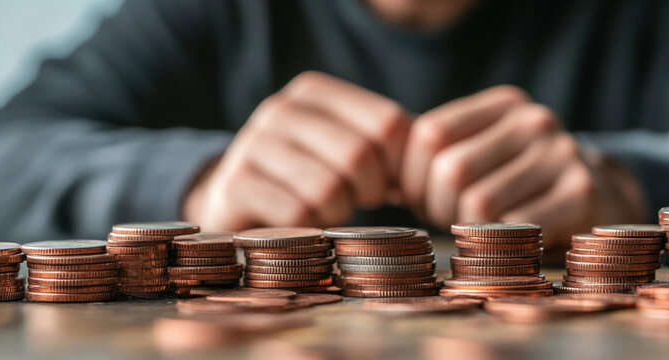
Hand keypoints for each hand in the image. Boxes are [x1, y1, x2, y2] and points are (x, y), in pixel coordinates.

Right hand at [183, 72, 409, 230]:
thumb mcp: (348, 147)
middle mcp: (279, 109)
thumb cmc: (311, 175)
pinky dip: (310, 229)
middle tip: (362, 201)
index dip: (401, 165)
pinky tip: (303, 224)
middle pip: (360, 155)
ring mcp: (252, 144)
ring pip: (328, 188)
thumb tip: (434, 155)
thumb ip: (392, 143)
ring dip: (339, 212)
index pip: (388, 124)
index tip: (392, 184)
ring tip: (330, 209)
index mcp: (314, 92)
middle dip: (372, 191)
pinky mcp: (235, 185)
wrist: (237, 200)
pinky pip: (297, 214)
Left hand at [400, 85, 645, 249]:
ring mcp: (562, 153)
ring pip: (479, 203)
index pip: (430, 134)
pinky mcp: (581, 192)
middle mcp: (535, 120)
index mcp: (504, 103)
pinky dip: (499, 242)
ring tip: (475, 228)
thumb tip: (381, 179)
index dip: (413, 176)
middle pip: (451, 170)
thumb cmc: (517, 179)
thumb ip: (435, 154)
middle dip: (437, 206)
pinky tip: (505, 239)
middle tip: (446, 218)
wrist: (594, 196)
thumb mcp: (482, 151)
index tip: (420, 196)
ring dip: (466, 228)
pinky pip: (514, 226)